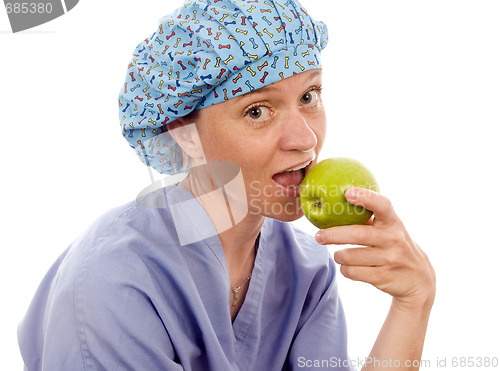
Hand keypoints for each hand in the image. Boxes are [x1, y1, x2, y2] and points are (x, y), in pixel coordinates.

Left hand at [315, 187, 435, 310]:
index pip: (382, 205)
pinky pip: (352, 272)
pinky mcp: (383, 277)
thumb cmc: (394, 246)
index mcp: (393, 222)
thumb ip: (370, 218)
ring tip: (339, 254)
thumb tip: (334, 204)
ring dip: (339, 256)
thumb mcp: (389, 230)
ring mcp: (390, 259)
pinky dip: (345, 269)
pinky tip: (349, 267)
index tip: (348, 192)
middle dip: (334, 235)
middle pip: (358, 235)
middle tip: (319, 235)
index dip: (366, 197)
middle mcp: (393, 239)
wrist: (419, 280)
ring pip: (351, 256)